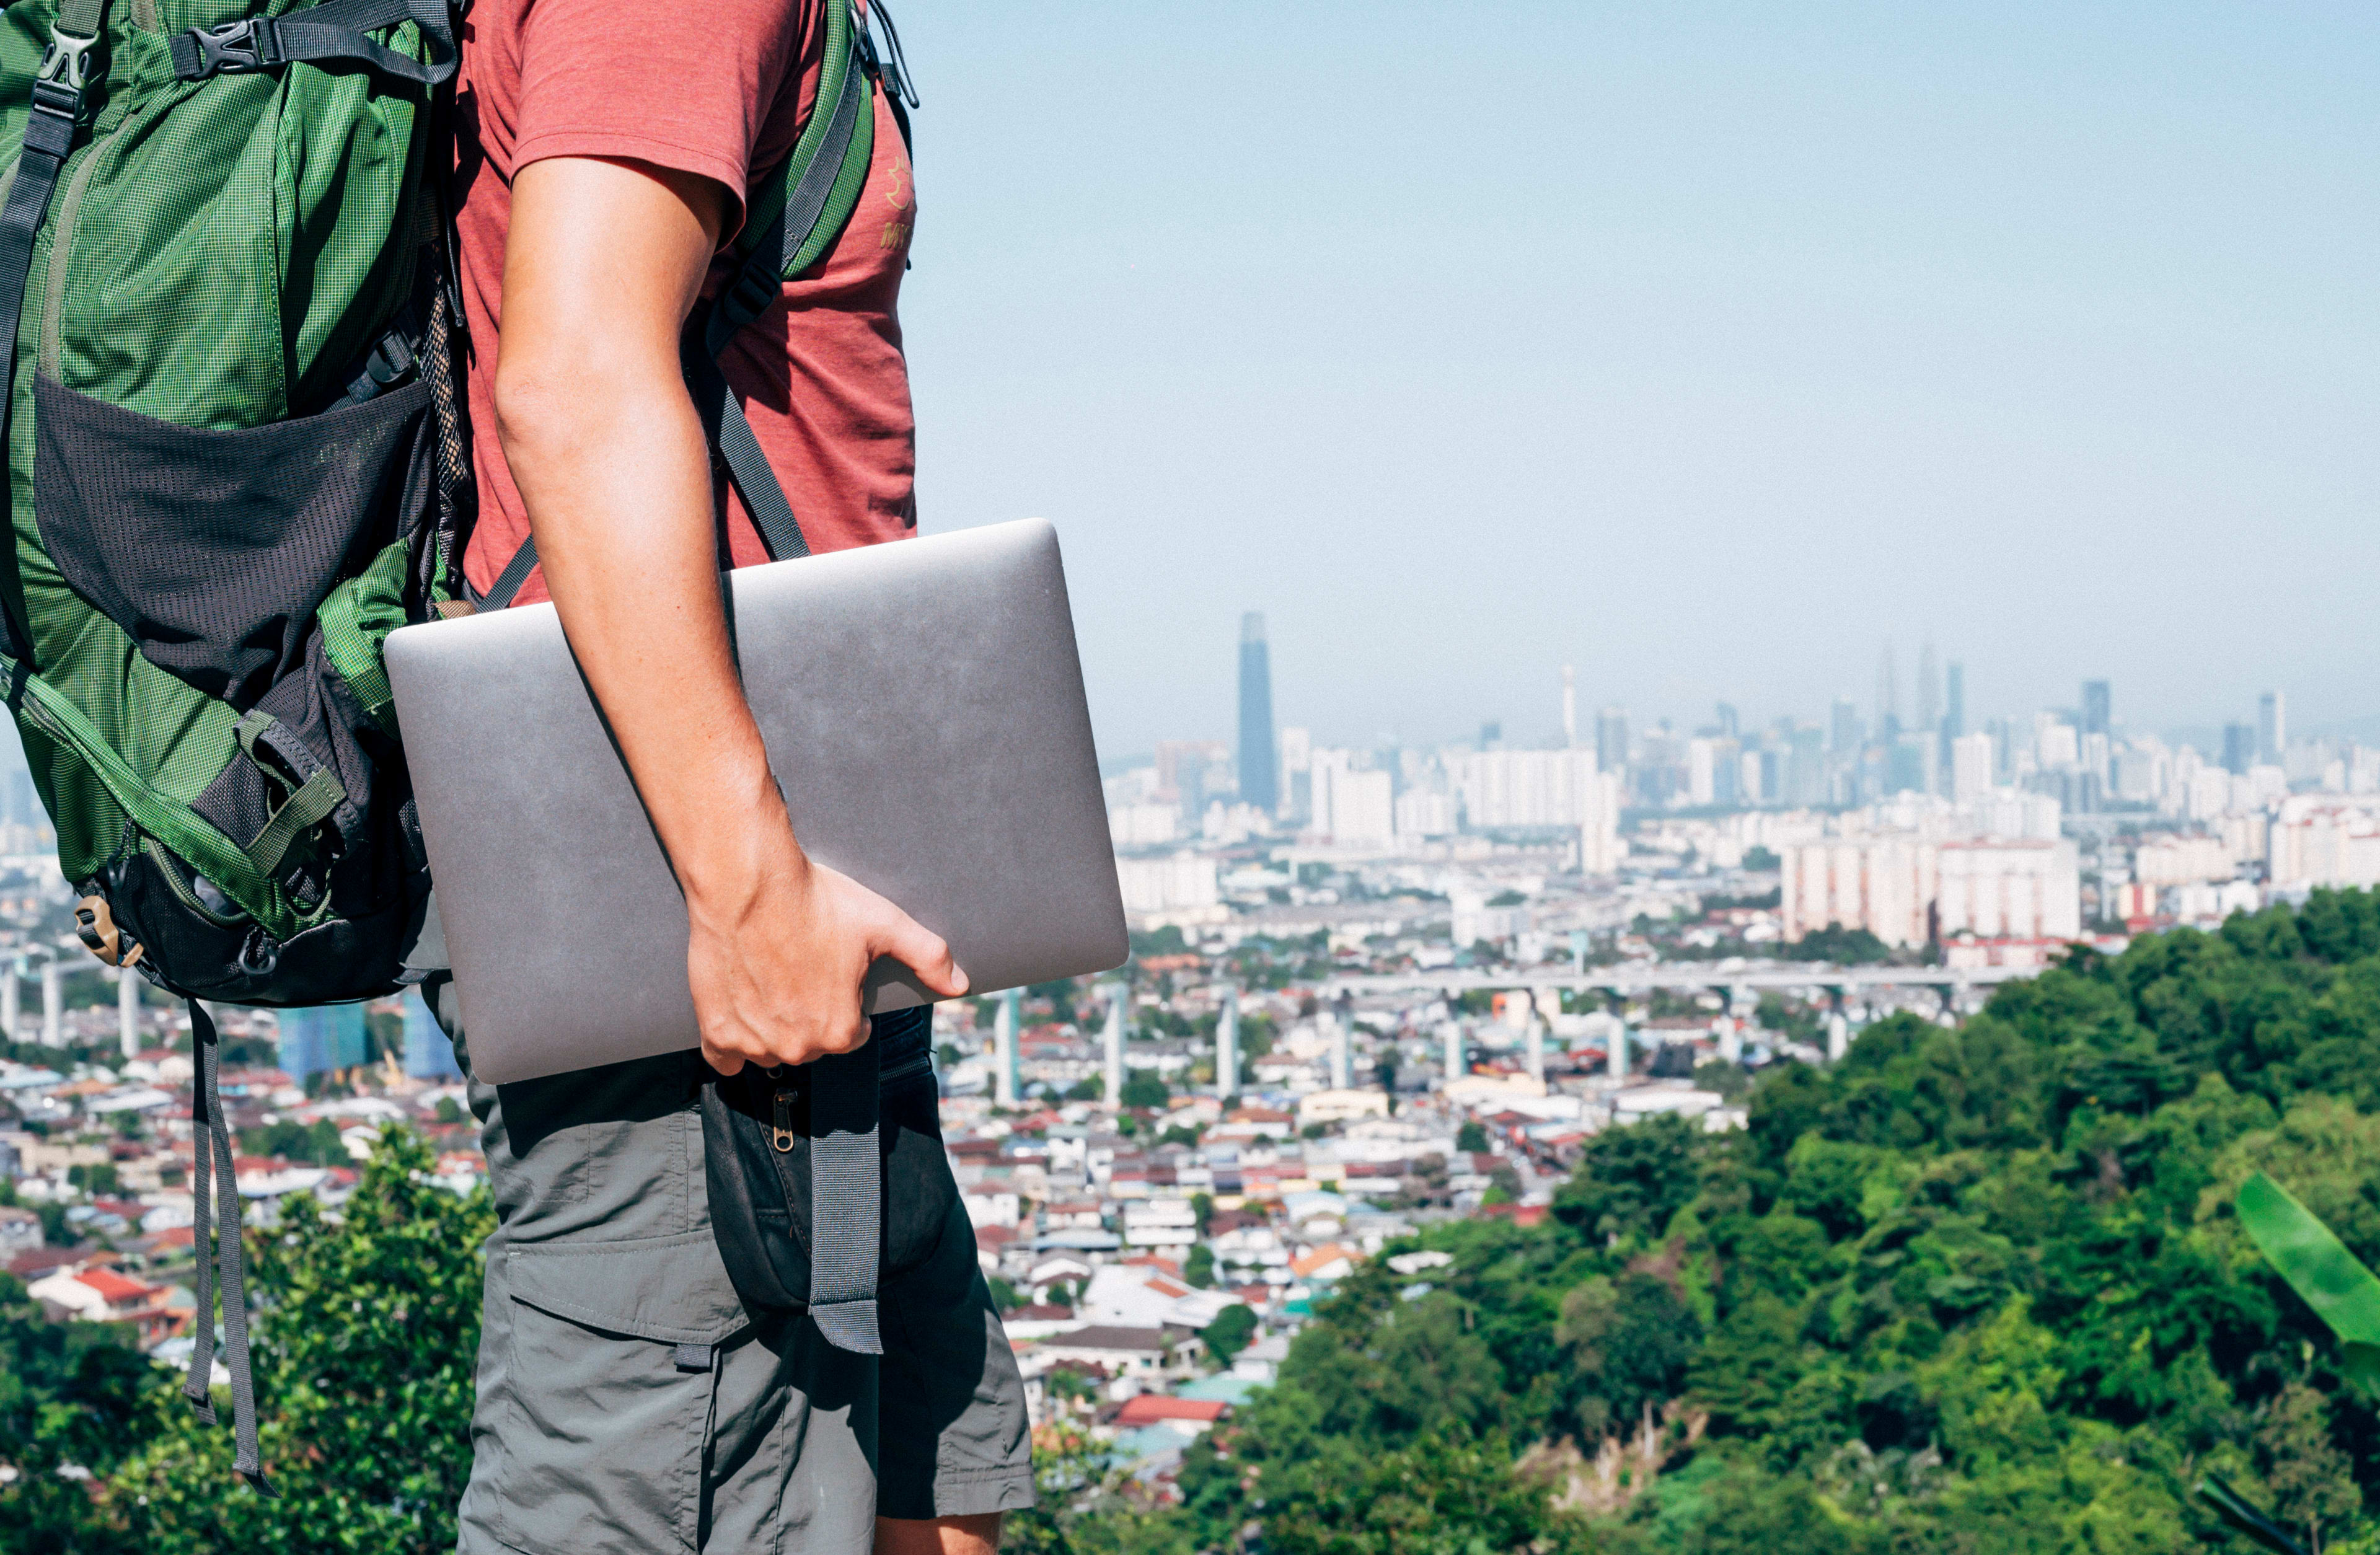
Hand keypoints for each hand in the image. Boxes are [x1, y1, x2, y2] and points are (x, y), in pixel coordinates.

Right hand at [687, 823, 967, 1075]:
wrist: (747, 882)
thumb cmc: (817, 901)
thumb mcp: (885, 924)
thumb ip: (929, 957)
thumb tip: (961, 985)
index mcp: (840, 1030)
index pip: (852, 1035)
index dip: (846, 1003)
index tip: (834, 974)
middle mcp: (798, 1046)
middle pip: (812, 1044)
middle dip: (811, 1015)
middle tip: (803, 970)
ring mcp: (753, 1042)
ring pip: (771, 1050)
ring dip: (774, 1028)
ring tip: (773, 981)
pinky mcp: (716, 1031)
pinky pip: (726, 1059)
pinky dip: (732, 1044)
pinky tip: (742, 1014)